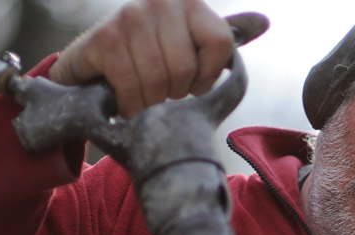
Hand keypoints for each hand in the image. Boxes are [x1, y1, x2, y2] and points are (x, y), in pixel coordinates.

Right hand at [48, 0, 268, 118]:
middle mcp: (161, 1)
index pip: (220, 43)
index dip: (209, 74)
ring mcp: (130, 16)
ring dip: (151, 102)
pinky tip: (127, 103)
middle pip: (187, 67)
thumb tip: (263, 22)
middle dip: (175, 92)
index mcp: (189, 1)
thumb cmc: (149, 56)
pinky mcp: (105, 38)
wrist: (91, 63)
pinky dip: (130, 105)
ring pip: (160, 79)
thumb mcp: (189, 42)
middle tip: (162, 92)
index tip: (194, 82)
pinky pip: (131, 85)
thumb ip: (223, 36)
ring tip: (144, 96)